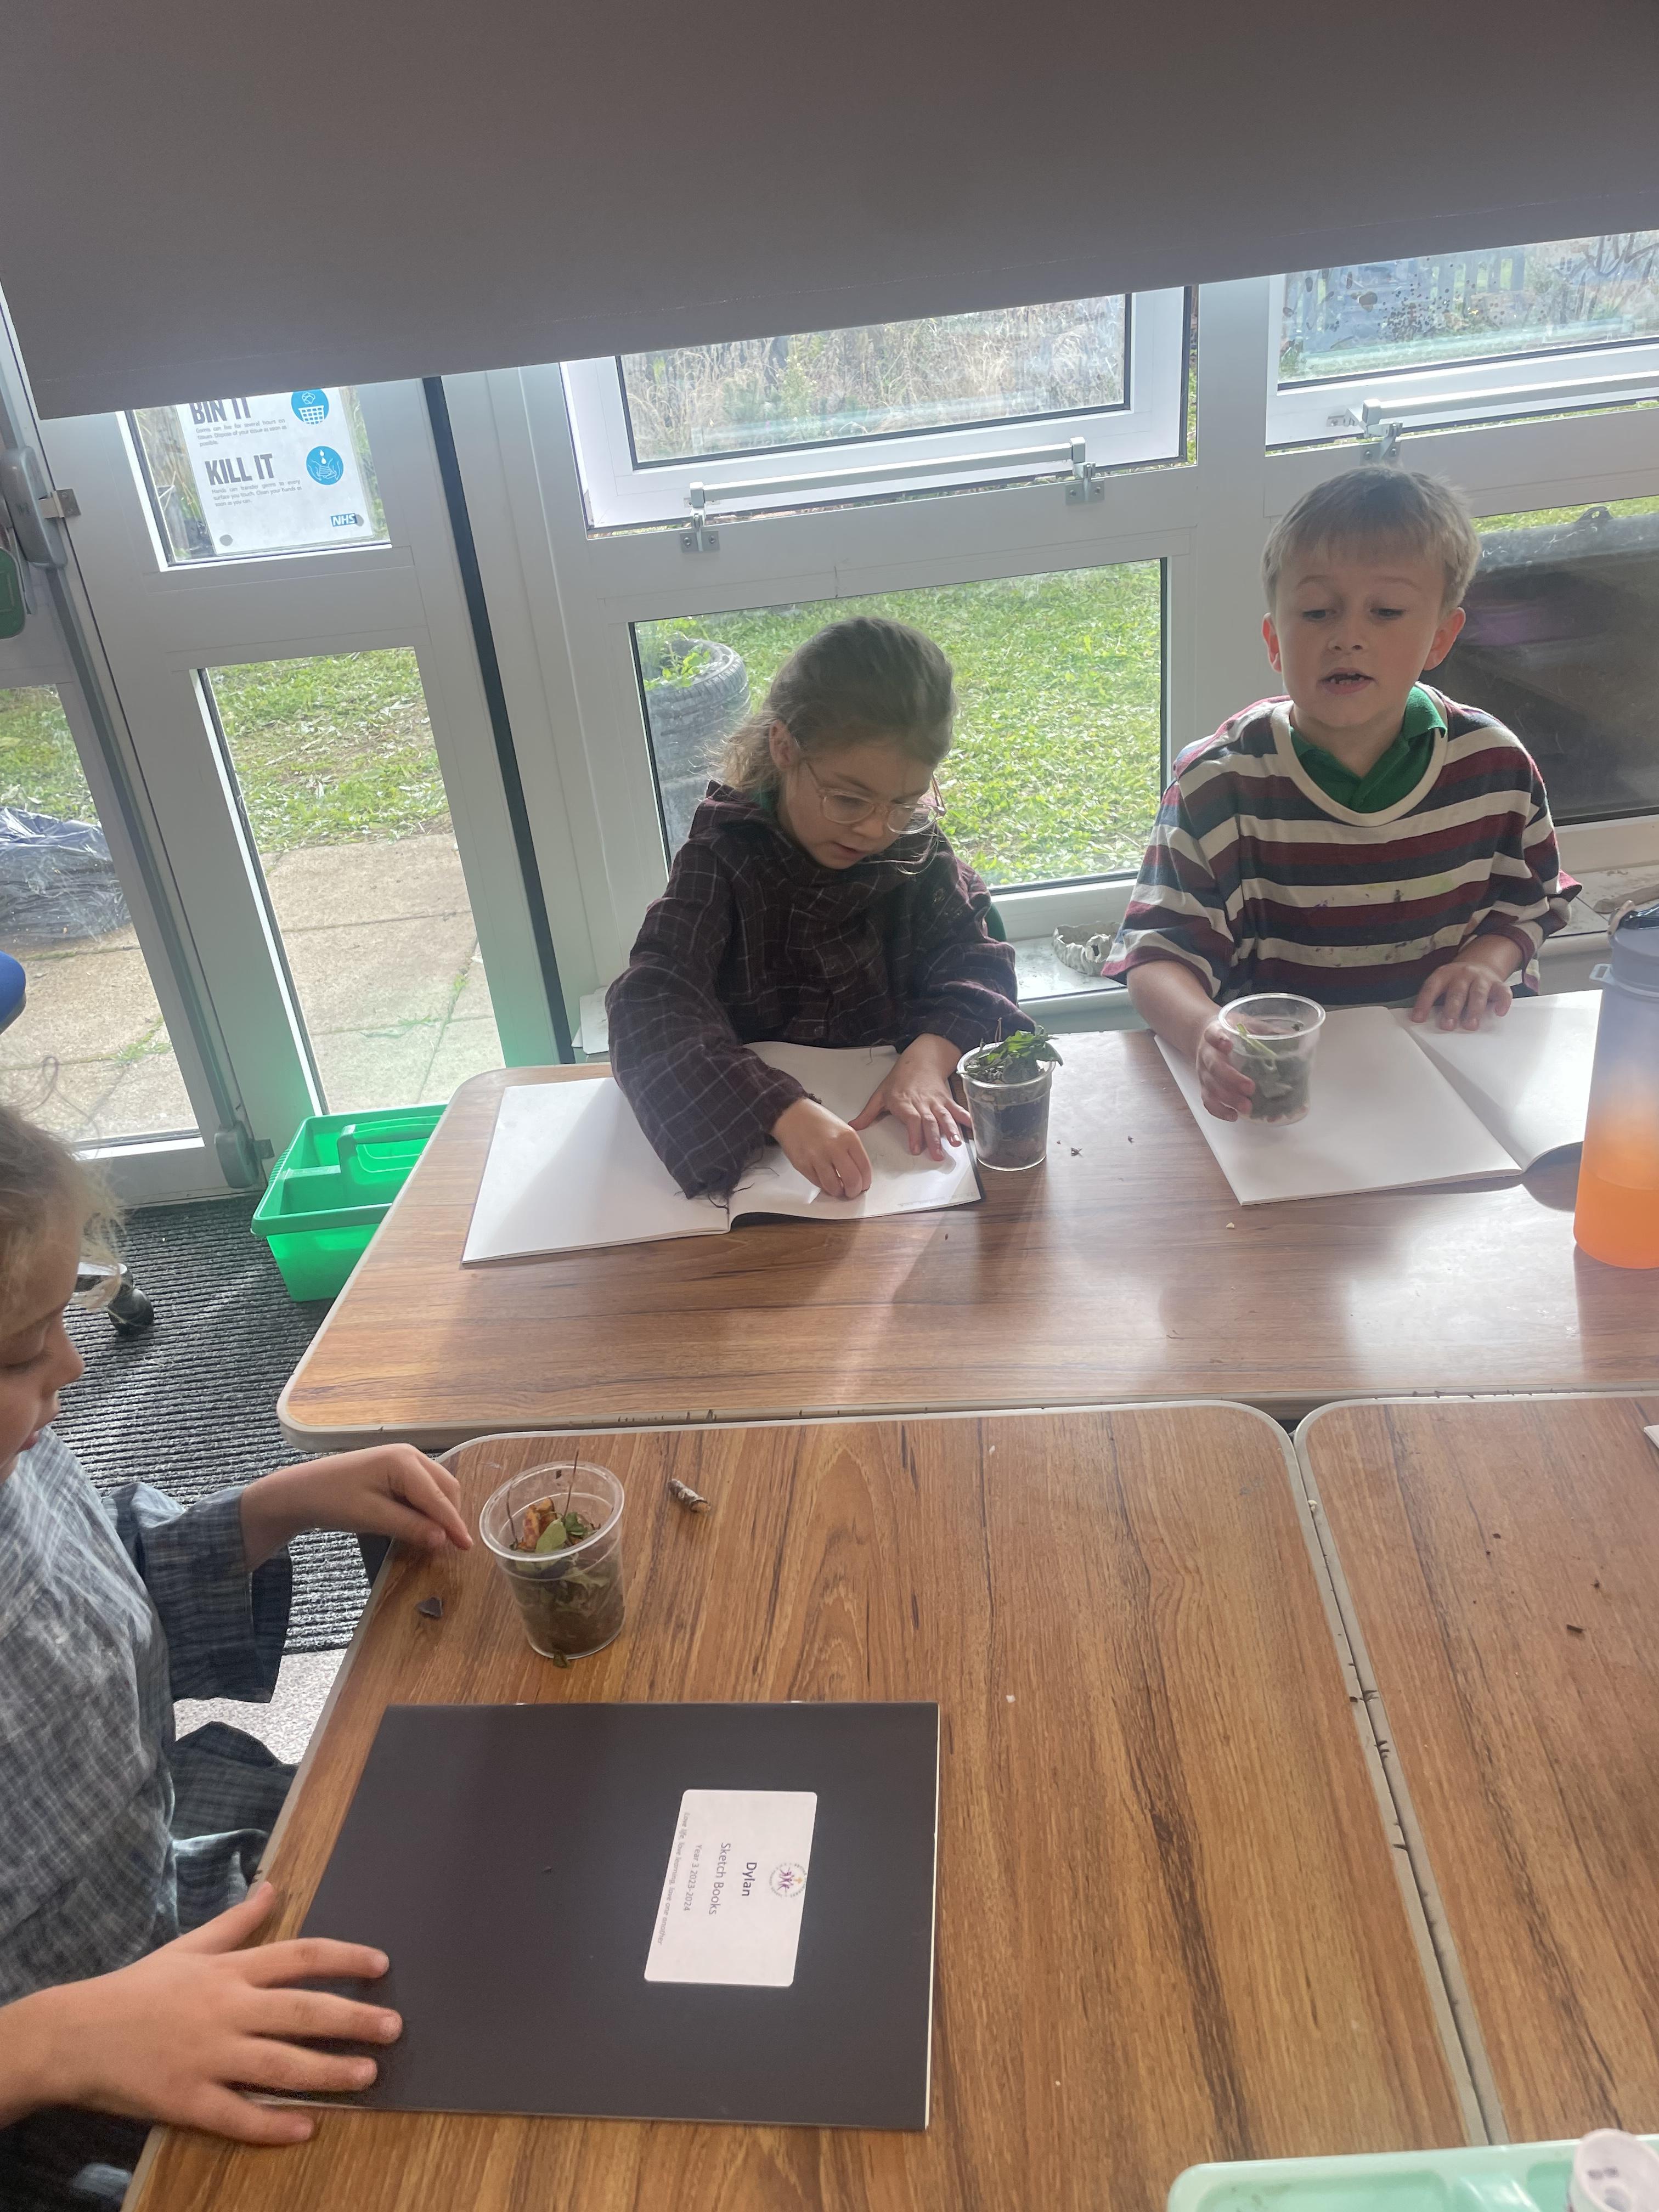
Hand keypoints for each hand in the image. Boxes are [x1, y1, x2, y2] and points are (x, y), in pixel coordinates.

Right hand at [5, 1884, 399, 2143]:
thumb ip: (236, 1922)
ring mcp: (207, 2056)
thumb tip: (271, 1887)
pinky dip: (272, 2124)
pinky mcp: (185, 2100)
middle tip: (394, 2028)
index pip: (301, 1957)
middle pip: (302, 2011)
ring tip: (367, 2075)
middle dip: (353, 2019)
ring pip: (279, 2064)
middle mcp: (226, 2009)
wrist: (74, 2035)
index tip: (382, 1966)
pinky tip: (305, 2128)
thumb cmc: (136, 1989)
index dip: (346, 1959)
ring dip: (327, 2071)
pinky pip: (237, 2115)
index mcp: (228, 1971)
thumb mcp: (188, 1947)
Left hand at [241, 1444, 471, 1571]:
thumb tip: (444, 1540)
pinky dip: (428, 1507)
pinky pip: (423, 1488)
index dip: (454, 1524)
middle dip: (450, 1516)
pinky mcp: (396, 1469)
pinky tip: (422, 1525)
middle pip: (445, 1488)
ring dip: (440, 1512)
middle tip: (452, 1548)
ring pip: (437, 1488)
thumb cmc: (333, 1501)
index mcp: (404, 1461)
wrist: (300, 1491)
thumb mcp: (371, 1517)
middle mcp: (410, 1454)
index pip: (438, 1497)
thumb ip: (410, 1526)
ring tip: (437, 1539)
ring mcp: (404, 1459)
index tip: (468, 1547)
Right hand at [772, 1096, 872, 1197]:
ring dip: (838, 1192)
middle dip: (853, 1191)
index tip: (863, 1185)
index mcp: (848, 1138)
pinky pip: (818, 1183)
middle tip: (851, 1192)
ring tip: (838, 1188)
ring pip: (834, 1187)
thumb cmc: (818, 1122)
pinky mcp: (803, 1165)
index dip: (865, 1182)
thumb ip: (852, 1152)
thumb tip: (859, 1175)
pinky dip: (824, 1186)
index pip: (865, 1168)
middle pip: (852, 1180)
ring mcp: (817, 1157)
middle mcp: (834, 1147)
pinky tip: (825, 1180)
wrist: (792, 1115)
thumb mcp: (843, 1130)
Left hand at [850, 1034, 972, 1160]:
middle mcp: (922, 1103)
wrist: (921, 1059)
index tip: (916, 1148)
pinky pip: (957, 1110)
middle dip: (934, 1139)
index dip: (914, 1134)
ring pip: (945, 1117)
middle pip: (929, 1122)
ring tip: (956, 1143)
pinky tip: (973, 1129)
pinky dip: (966, 1119)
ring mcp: (936, 1102)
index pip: (911, 1119)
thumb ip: (868, 1113)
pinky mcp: (947, 1100)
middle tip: (937, 1155)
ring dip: (951, 1130)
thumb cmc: (900, 1079)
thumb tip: (854, 1127)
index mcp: (904, 1103)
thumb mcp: (880, 1094)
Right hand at [1197, 1017, 1256, 1121]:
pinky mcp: (1205, 1087)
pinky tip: (1233, 1116)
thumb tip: (1291, 1035)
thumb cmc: (1231, 1033)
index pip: (1213, 1034)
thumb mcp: (1245, 1024)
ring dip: (1229, 1099)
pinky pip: (1208, 1101)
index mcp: (1214, 1034)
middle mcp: (1206, 1054)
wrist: (1208, 1041)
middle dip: (1232, 1079)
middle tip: (1250, 1088)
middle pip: (1214, 1067)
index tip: (1229, 1044)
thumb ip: (1263, 1030)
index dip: (1219, 1040)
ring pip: (1211, 1087)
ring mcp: (1204, 1073)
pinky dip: (1219, 1111)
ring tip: (1247, 1107)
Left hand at [1410, 941, 1517, 1030]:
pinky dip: (1503, 1001)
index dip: (1424, 1002)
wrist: (1481, 963)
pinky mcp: (1497, 983)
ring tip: (1470, 1025)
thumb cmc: (1457, 981)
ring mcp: (1481, 978)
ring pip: (1478, 993)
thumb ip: (1436, 999)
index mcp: (1445, 974)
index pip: (1432, 987)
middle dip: (1452, 1009)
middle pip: (1456, 991)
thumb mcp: (1443, 984)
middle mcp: (1463, 974)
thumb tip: (1423, 1021)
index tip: (1418, 1019)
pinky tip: (1499, 1012)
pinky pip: (1503, 991)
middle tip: (1447, 1026)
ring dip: (1474, 1010)